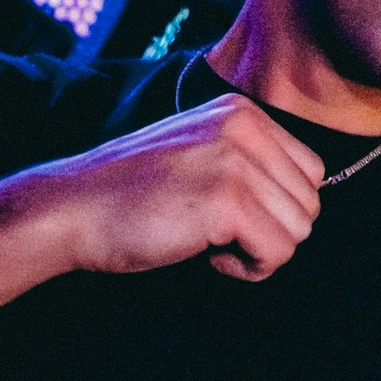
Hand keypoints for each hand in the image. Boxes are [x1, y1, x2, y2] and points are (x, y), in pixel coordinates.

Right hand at [0, 96, 330, 299]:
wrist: (70, 209)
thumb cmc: (132, 195)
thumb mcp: (199, 154)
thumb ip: (251, 163)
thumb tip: (307, 203)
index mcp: (242, 111)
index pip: (310, 172)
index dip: (276, 209)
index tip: (227, 216)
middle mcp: (244, 125)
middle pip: (309, 204)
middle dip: (271, 233)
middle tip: (216, 234)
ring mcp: (236, 160)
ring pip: (299, 231)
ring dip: (258, 252)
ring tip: (208, 242)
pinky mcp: (227, 200)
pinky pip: (277, 253)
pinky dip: (247, 269)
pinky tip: (206, 255)